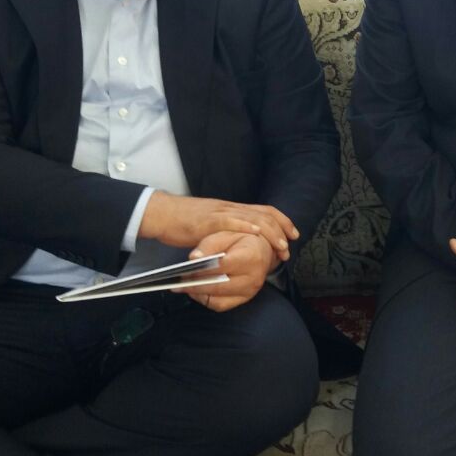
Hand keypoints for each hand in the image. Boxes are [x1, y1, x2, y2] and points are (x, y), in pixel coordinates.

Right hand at [140, 191, 296, 261]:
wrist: (162, 214)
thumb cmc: (184, 222)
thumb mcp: (212, 226)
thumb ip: (226, 231)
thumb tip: (240, 243)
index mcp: (232, 210)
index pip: (264, 211)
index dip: (282, 222)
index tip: (293, 235)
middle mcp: (230, 208)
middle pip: (264, 214)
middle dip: (281, 230)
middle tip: (289, 246)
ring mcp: (220, 213)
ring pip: (253, 217)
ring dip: (270, 232)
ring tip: (280, 246)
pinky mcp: (208, 220)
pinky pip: (230, 221)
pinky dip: (245, 226)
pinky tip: (255, 233)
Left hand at [176, 231, 275, 312]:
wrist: (261, 250)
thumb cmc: (241, 239)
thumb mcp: (226, 233)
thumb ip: (209, 244)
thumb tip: (193, 258)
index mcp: (251, 257)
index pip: (222, 266)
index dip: (201, 269)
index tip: (184, 269)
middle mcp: (253, 277)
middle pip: (218, 285)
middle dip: (195, 284)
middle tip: (177, 281)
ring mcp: (250, 291)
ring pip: (218, 299)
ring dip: (198, 294)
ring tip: (183, 286)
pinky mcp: (244, 299)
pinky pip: (220, 305)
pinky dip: (205, 299)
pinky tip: (196, 291)